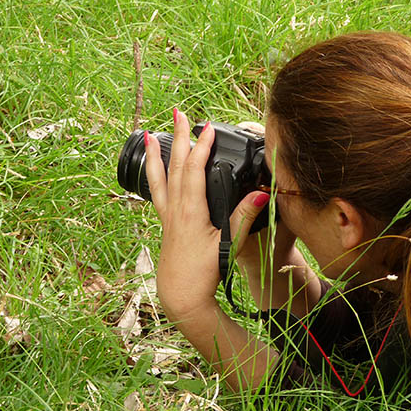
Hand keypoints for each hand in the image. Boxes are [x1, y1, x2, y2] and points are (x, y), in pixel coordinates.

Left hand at [142, 112, 282, 390]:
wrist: (181, 296)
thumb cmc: (203, 273)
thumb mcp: (228, 244)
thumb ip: (244, 217)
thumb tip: (262, 192)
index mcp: (190, 210)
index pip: (194, 169)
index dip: (202, 146)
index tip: (208, 126)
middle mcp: (175, 209)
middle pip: (175, 165)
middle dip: (178, 138)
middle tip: (179, 114)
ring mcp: (168, 216)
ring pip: (160, 177)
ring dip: (157, 154)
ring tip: (148, 134)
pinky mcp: (166, 224)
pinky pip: (157, 192)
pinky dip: (155, 176)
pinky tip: (154, 170)